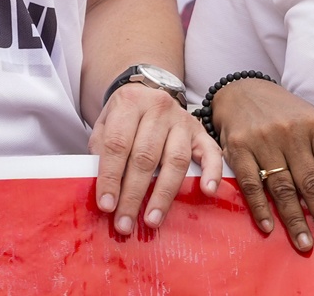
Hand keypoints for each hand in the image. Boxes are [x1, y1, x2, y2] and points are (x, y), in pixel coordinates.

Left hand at [89, 82, 221, 234]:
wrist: (146, 92)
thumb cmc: (123, 118)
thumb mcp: (104, 126)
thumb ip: (101, 153)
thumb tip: (105, 192)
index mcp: (129, 103)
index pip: (117, 144)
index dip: (110, 177)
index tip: (106, 205)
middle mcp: (158, 108)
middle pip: (145, 156)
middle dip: (133, 194)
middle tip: (124, 223)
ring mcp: (182, 119)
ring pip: (175, 159)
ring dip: (163, 194)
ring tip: (152, 219)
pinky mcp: (200, 131)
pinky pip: (211, 152)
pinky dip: (211, 172)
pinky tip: (207, 191)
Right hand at [211, 78, 313, 253]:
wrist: (243, 90)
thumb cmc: (284, 112)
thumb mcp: (311, 121)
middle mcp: (292, 132)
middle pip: (313, 184)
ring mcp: (264, 140)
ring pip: (284, 188)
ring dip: (296, 220)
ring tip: (306, 244)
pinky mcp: (239, 149)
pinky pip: (252, 185)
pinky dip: (261, 209)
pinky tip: (269, 228)